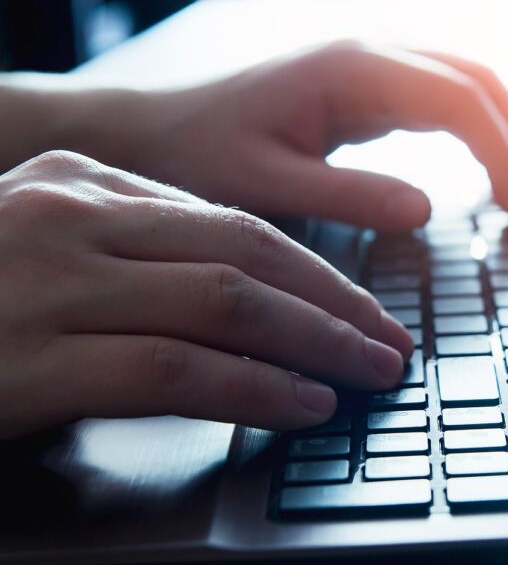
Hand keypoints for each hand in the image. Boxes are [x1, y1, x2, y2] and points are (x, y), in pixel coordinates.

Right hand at [0, 150, 412, 438]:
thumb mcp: (47, 251)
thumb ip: (134, 256)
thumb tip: (241, 295)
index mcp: (84, 186)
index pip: (235, 225)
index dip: (316, 272)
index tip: (362, 307)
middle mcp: (73, 218)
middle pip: (248, 256)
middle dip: (335, 303)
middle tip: (389, 340)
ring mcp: (51, 282)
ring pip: (227, 304)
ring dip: (316, 343)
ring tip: (368, 372)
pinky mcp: (31, 357)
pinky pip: (176, 369)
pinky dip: (254, 388)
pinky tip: (302, 403)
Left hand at [130, 41, 507, 228]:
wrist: (156, 129)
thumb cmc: (199, 154)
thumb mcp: (265, 184)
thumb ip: (346, 193)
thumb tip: (427, 209)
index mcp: (352, 70)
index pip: (459, 99)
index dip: (505, 153)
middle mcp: (373, 54)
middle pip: (482, 82)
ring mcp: (376, 66)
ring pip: (474, 85)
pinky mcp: (372, 88)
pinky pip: (450, 100)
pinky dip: (487, 134)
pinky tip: (504, 171)